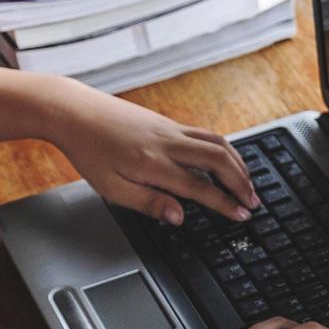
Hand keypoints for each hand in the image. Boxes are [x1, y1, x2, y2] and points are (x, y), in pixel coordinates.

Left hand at [46, 80, 259, 225]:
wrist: (75, 112)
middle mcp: (168, 143)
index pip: (200, 187)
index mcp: (153, 164)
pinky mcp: (169, 123)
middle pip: (219, 160)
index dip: (225, 203)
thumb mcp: (111, 189)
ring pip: (218, 143)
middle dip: (241, 182)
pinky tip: (228, 161)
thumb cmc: (89, 151)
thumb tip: (179, 217)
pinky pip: (207, 135)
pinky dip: (225, 149)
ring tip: (247, 183)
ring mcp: (171, 129)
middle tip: (253, 201)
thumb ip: (149, 203)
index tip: (241, 215)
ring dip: (238, 164)